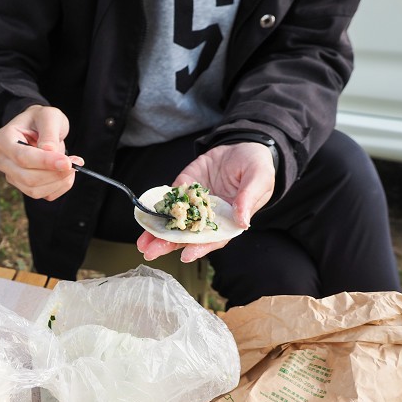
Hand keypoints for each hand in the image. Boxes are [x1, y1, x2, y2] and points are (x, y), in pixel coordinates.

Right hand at [0, 105, 83, 200]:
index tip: (67, 162)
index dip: (45, 162)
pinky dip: (60, 186)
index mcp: (3, 140)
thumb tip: (50, 152)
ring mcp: (12, 176)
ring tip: (72, 164)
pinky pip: (44, 195)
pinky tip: (65, 172)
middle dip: (55, 173)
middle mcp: (3, 160)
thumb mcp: (48, 116)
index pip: (22, 157)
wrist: (38, 128)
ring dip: (59, 181)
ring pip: (35, 190)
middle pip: (28, 178)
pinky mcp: (24, 186)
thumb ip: (49, 132)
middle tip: (75, 161)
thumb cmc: (40, 120)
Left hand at [138, 142, 275, 261]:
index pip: (213, 239)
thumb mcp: (259, 179)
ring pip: (174, 222)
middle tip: (151, 252)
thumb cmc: (257, 166)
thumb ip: (248, 199)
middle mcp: (209, 217)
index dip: (200, 248)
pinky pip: (169, 201)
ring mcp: (194, 204)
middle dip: (169, 244)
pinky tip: (144, 218)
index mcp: (229, 221)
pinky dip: (156, 210)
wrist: (243, 146)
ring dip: (157, 233)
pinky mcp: (183, 189)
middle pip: (187, 236)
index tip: (186, 255)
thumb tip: (242, 222)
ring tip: (142, 244)